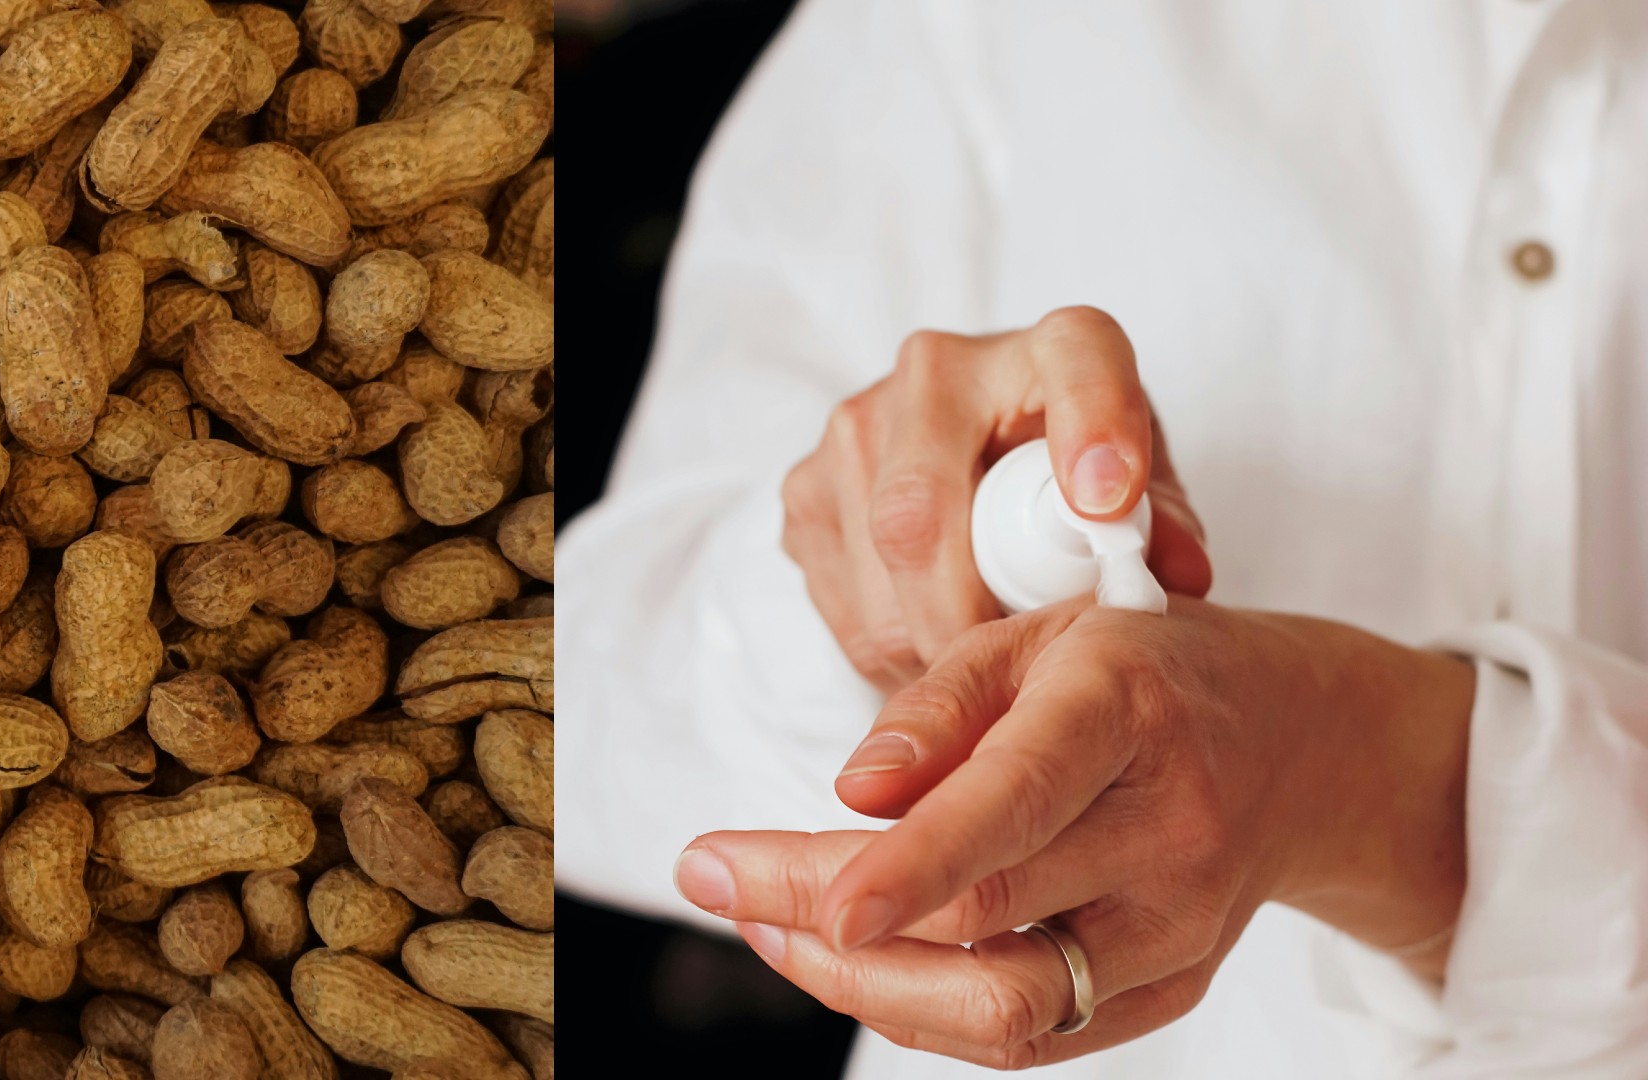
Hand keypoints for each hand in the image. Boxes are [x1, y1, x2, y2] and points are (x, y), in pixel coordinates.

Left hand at [675, 598, 1474, 1068]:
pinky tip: (856, 957)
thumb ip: (937, 709)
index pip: (1014, 805)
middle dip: (825, 918)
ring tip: (770, 922)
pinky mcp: (1170, 992)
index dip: (912, 867)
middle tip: (716, 875)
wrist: (1304, 745)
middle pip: (985, 923)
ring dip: (861, 986)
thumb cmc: (1147, 675)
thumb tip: (851, 792)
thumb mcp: (1040, 636)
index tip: (815, 903)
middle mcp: (1165, 834)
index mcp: (1125, 714)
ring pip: (1006, 1011)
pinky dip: (923, 1008)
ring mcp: (1177, 931)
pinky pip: (1033, 1037)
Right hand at [780, 306, 1210, 697]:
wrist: (978, 465)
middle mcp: (937, 368)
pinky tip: (932, 648)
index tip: (1107, 501)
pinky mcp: (805, 489)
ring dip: (926, 642)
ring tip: (979, 670)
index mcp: (1051, 347)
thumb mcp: (1142, 499)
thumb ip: (1164, 530)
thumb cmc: (1077, 483)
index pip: (1077, 360)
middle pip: (924, 507)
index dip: (1092, 426)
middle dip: (966, 615)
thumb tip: (1178, 575)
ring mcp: (855, 425)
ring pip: (876, 565)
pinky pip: (838, 596)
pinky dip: (888, 646)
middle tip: (1008, 677)